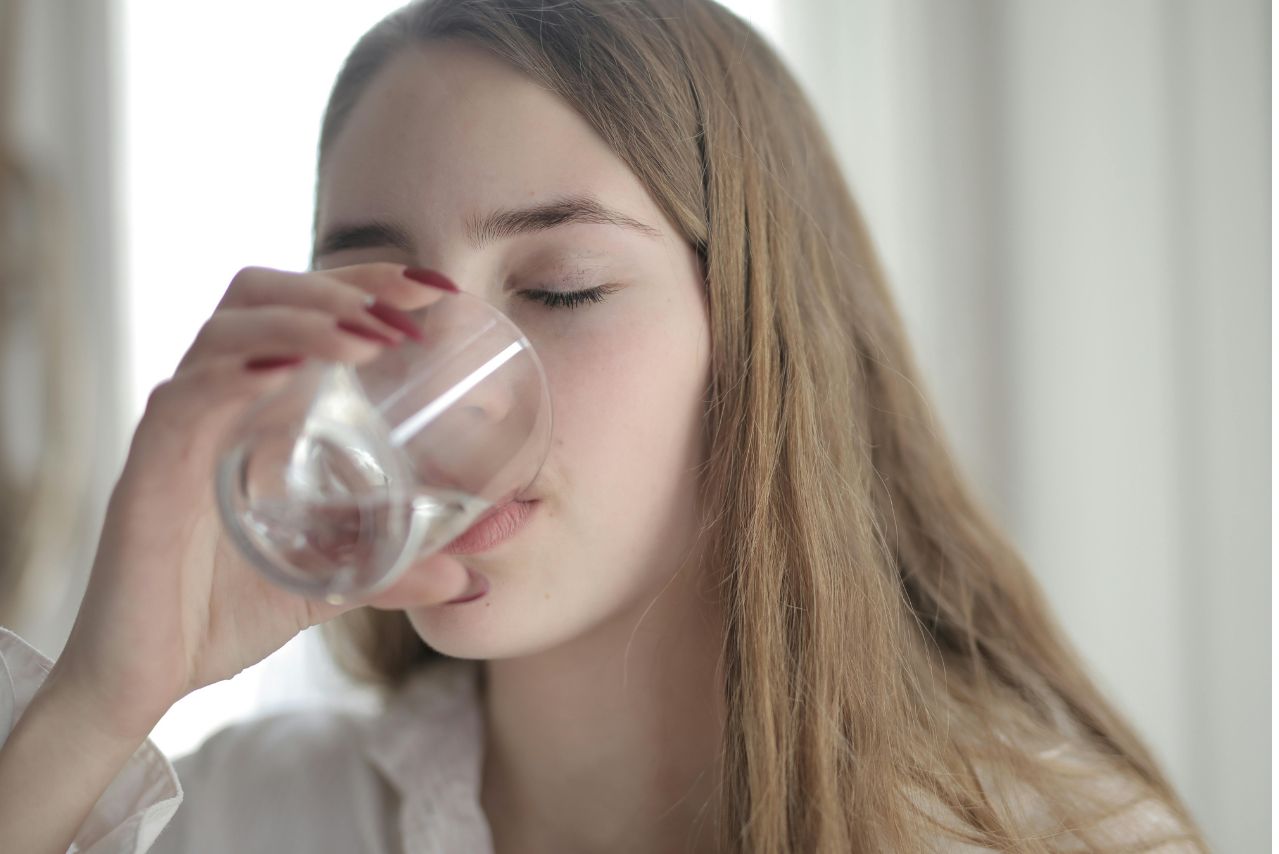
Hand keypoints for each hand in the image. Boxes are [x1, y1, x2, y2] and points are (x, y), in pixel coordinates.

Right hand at [48, 263, 470, 739]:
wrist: (144, 679)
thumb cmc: (221, 614)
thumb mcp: (330, 585)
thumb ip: (394, 574)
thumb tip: (469, 580)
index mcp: (256, 410)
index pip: (302, 311)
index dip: (364, 284)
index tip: (436, 289)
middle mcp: (216, 402)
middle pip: (262, 295)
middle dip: (340, 286)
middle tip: (409, 306)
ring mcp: (179, 428)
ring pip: (228, 331)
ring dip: (303, 321)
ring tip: (368, 338)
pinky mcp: (148, 470)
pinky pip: (186, 399)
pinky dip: (236, 375)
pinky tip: (287, 374)